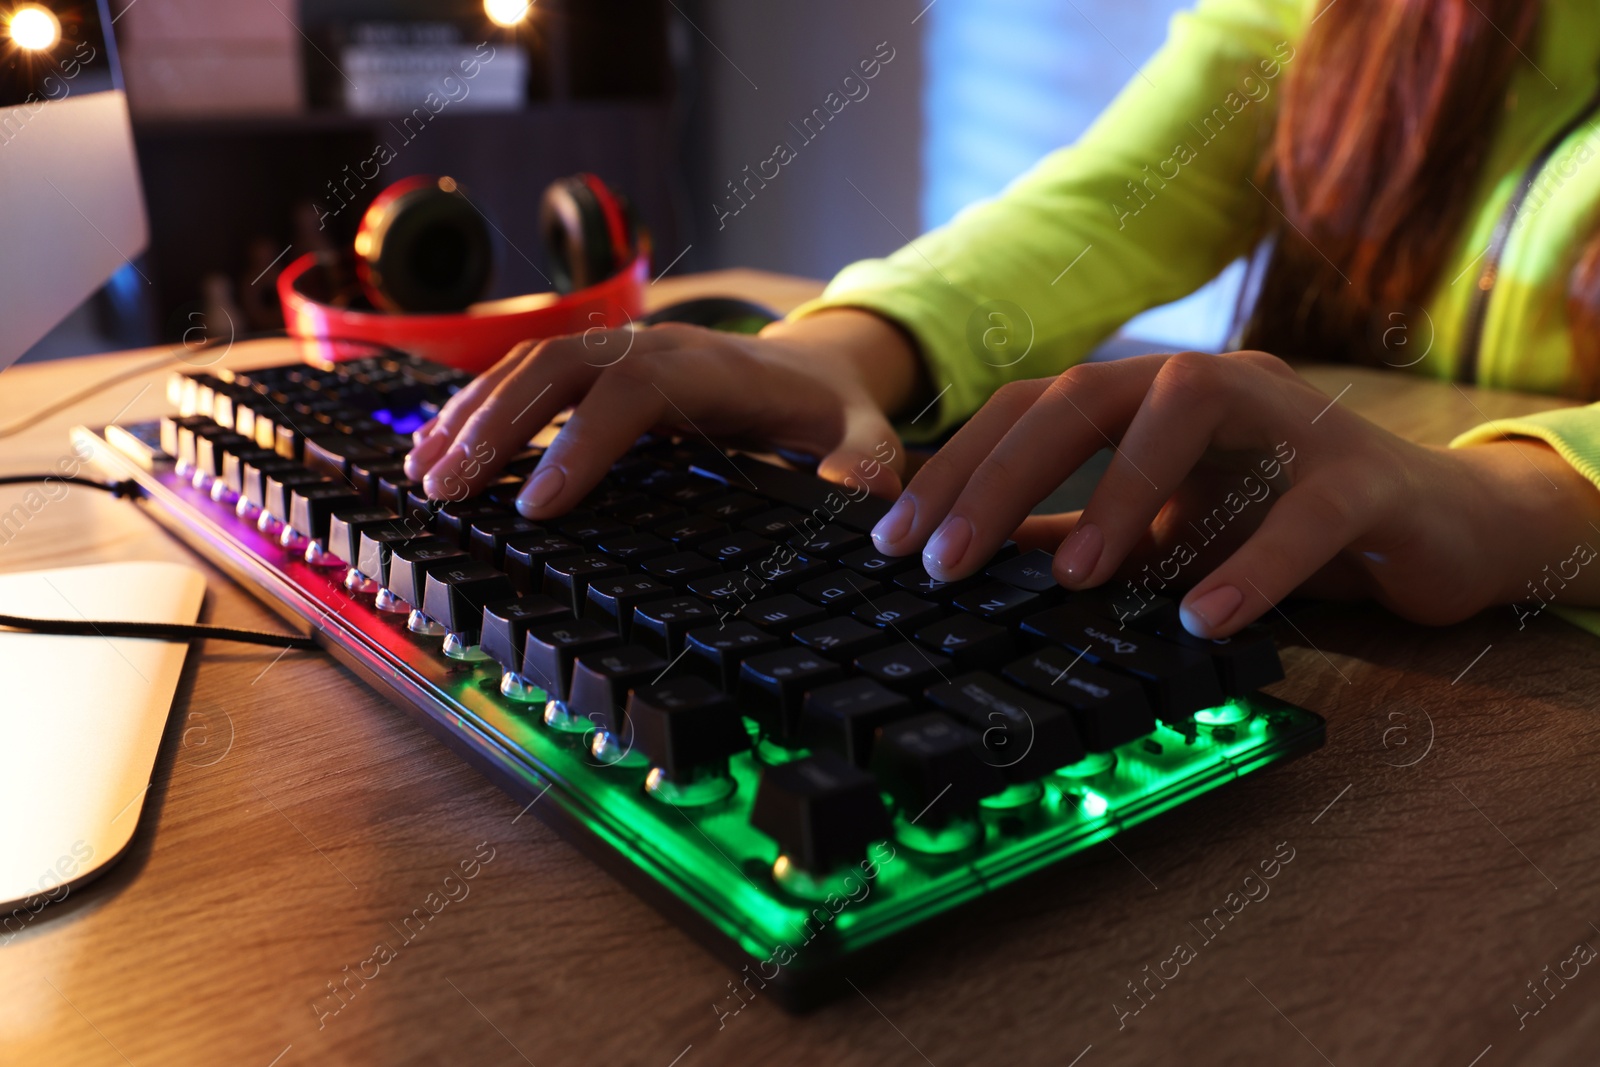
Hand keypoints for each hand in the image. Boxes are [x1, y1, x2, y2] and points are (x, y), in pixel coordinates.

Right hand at [403, 309, 924, 514]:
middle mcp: (653, 347)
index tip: (540, 507)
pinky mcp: (598, 366)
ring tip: (422, 476)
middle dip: (498, 424)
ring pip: (528, 364)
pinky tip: (435, 451)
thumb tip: (868, 508)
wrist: (817, 363)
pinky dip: (476, 407)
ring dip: (472, 415)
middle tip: (447, 490)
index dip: (583, 444)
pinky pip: (525, 373)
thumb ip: (865, 470)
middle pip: (558, 367)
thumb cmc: (830, 409)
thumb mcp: (863, 438)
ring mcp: (620, 349)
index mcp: (706, 368)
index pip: (630, 395)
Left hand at [868, 350, 1599, 636]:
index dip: (955, 468)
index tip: (892, 543)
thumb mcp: (1153, 534)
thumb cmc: (1271, 524)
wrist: (1425, 530)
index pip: (1028, 409)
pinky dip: (1251, 565)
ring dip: (1119, 496)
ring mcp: (1288, 419)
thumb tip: (961, 561)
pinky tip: (1201, 622)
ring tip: (1071, 583)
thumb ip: (1065, 538)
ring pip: (1189, 414)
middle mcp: (1207, 385)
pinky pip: (1303, 513)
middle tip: (945, 564)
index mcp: (1145, 398)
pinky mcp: (1363, 477)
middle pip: (1087, 394)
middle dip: (1003, 476)